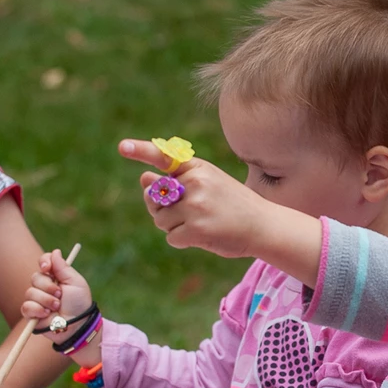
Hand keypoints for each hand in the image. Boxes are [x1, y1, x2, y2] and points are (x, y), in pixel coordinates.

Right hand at [20, 248, 94, 341]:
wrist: (78, 324)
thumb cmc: (79, 303)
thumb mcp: (75, 283)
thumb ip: (63, 268)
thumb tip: (55, 252)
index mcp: (55, 276)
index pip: (44, 262)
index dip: (44, 262)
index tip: (47, 268)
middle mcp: (44, 286)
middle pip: (35, 277)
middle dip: (48, 286)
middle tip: (60, 294)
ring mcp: (37, 300)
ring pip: (30, 292)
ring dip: (46, 300)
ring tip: (57, 307)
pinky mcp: (31, 313)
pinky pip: (26, 307)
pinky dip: (37, 310)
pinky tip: (47, 314)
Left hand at [118, 139, 270, 257]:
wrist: (264, 226)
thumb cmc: (233, 205)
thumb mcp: (208, 184)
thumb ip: (177, 180)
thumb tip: (143, 178)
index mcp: (197, 168)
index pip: (164, 156)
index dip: (141, 151)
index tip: (122, 147)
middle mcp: (195, 183)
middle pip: (153, 197)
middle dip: (161, 208)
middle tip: (186, 213)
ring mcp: (196, 206)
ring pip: (160, 220)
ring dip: (174, 227)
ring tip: (201, 224)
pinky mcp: (196, 229)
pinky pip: (171, 237)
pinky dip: (182, 241)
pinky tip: (203, 236)